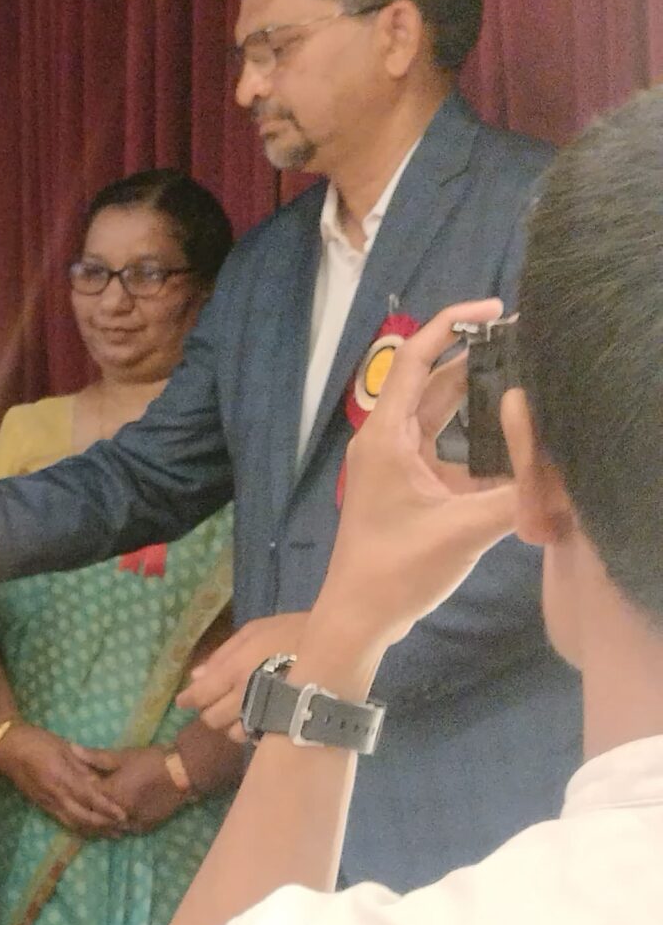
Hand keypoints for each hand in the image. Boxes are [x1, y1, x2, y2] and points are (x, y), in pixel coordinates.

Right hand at [0, 724, 128, 835]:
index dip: (106, 808)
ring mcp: (46, 802)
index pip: (88, 797)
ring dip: (93, 831)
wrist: (6, 747)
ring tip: (112, 834)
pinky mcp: (41, 805)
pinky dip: (79, 828)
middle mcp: (54, 793)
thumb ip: (83, 765)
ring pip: (73, 823)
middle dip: (103, 825)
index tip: (124, 815)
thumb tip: (102, 781)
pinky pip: (63, 821)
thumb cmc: (36, 741)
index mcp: (60, 776)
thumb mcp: (64, 747)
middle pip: (82, 816)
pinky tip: (91, 830)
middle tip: (123, 828)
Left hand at [81, 745, 185, 833]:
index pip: (85, 797)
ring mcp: (133, 821)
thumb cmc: (150, 761)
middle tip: (82, 802)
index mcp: (110, 793)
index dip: (78, 792)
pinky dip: (117, 826)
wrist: (182, 772)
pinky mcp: (145, 826)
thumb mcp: (121, 756)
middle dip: (88, 808)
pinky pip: (125, 830)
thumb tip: (72, 748)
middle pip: (95, 815)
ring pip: (109, 826)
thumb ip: (95, 757)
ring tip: (96, 812)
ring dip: (102, 820)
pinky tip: (114, 820)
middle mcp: (119, 811)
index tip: (73, 786)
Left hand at [178, 612, 308, 737]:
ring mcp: (264, 714)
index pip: (199, 695)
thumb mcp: (253, 631)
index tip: (184, 701)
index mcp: (233, 671)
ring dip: (230, 725)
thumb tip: (195, 676)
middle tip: (215, 704)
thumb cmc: (293, 632)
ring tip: (239, 713)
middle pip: (212, 719)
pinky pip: (257, 738)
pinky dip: (252, 732)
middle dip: (210, 712)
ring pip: (233, 733)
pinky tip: (258, 720)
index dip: (188, 700)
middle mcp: (244, 696)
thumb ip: (221, 655)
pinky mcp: (283, 726)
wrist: (338, 648)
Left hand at [319, 298, 519, 653]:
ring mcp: (396, 462)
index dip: (452, 324)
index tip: (496, 307)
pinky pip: (446, 446)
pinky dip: (478, 438)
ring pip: (441, 414)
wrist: (360, 617)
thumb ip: (519, 491)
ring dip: (480, 397)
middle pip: (433, 381)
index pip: (414, 358)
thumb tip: (563, 461)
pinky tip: (516, 439)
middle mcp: (388, 440)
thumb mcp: (466, 529)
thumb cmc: (398, 570)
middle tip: (530, 343)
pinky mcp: (408, 485)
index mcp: (387, 436)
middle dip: (477, 358)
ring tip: (530, 379)